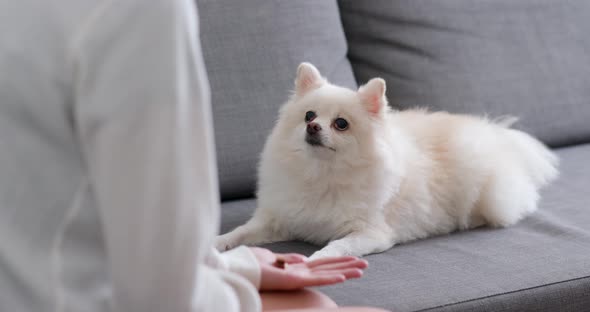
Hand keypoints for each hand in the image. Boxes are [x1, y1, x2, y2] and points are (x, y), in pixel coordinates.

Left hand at [249, 247, 367, 290]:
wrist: (237, 270)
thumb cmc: (250, 265)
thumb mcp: (271, 258)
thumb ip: (288, 259)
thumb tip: (303, 259)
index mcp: (295, 268)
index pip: (321, 264)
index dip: (337, 262)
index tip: (352, 259)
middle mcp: (299, 274)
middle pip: (329, 269)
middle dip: (347, 267)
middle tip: (365, 265)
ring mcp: (297, 278)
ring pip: (326, 275)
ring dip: (345, 272)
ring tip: (362, 270)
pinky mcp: (292, 280)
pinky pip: (314, 279)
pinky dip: (329, 278)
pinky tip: (343, 277)